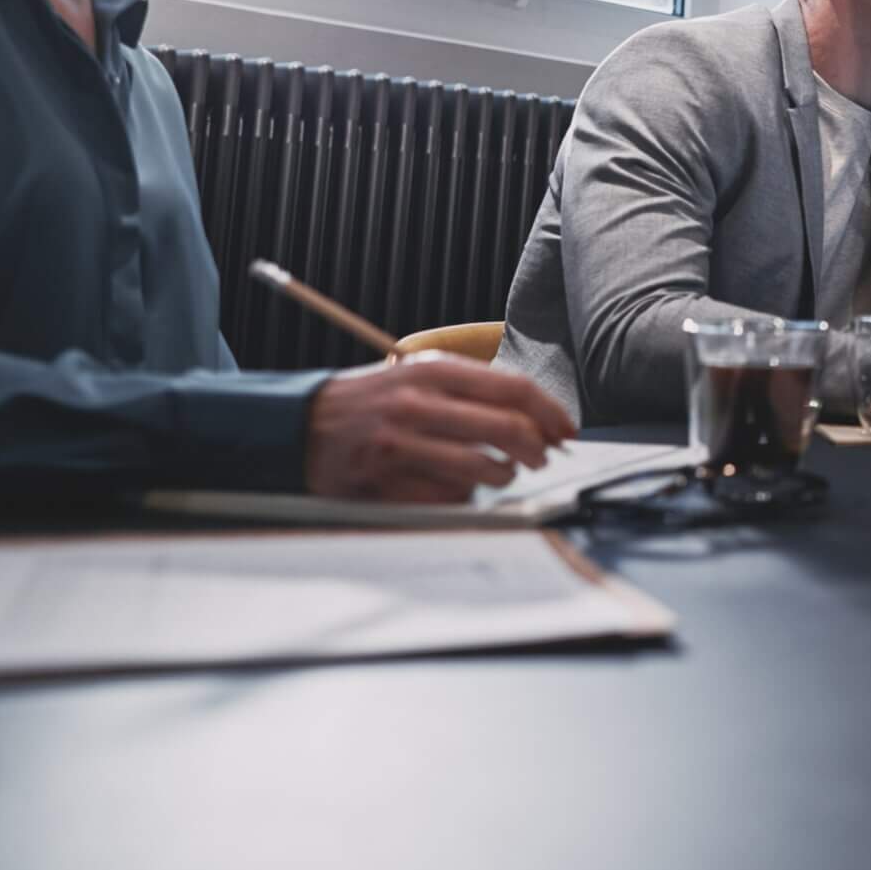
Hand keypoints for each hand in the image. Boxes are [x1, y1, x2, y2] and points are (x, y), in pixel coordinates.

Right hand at [304, 354, 577, 502]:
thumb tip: (539, 419)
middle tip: (543, 458)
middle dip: (537, 449)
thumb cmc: (376, 400)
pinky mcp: (383, 483)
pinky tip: (455, 486)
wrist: (303, 425)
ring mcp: (398, 445)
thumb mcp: (420, 375)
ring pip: (482, 469)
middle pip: (506, 429)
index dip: (551, 413)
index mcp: (431, 370)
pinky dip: (462, 497)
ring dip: (503, 476)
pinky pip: (446, 498)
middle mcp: (416, 404)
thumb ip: (475, 390)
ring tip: (499, 472)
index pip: (513, 389)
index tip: (567, 431)